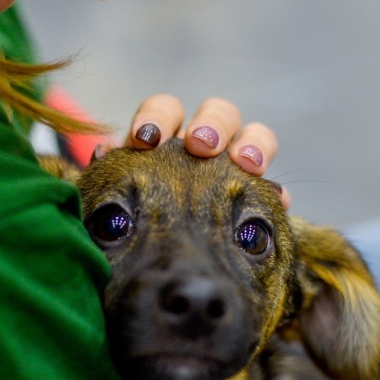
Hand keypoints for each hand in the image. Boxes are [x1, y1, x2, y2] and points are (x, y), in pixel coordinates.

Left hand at [104, 94, 289, 208]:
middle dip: (210, 124)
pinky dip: (275, 190)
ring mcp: (233, 170)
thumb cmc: (123, 226)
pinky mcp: (256, 201)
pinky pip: (274, 187)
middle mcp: (201, 148)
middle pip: (216, 113)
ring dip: (252, 144)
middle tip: (201, 145)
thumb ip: (105, 176)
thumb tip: (103, 153)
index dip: (157, 118)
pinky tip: (276, 201)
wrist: (152, 268)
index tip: (146, 139)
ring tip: (247, 164)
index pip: (164, 111)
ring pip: (253, 136)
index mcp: (163, 139)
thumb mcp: (107, 203)